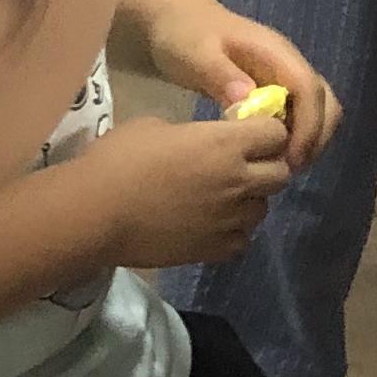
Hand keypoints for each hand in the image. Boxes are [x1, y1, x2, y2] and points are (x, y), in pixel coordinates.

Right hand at [85, 111, 291, 266]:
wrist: (95, 213)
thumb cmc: (119, 160)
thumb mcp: (157, 127)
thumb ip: (194, 134)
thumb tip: (201, 142)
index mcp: (226, 144)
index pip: (277, 133)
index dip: (266, 131)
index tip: (249, 132)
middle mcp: (238, 181)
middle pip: (281, 174)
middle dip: (267, 166)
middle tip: (242, 165)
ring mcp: (229, 220)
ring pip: (263, 209)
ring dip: (250, 200)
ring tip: (223, 198)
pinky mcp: (215, 250)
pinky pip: (242, 239)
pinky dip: (233, 231)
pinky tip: (211, 225)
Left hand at [135, 0, 340, 171]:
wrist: (177, 16)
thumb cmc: (184, 34)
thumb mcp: (195, 53)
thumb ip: (220, 74)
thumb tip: (247, 100)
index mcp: (276, 52)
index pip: (309, 89)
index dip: (308, 126)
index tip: (291, 159)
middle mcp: (288, 63)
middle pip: (325, 101)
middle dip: (316, 137)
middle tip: (290, 169)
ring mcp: (284, 74)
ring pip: (317, 109)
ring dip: (310, 138)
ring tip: (282, 165)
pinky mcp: (274, 86)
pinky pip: (298, 113)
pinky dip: (296, 136)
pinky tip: (272, 153)